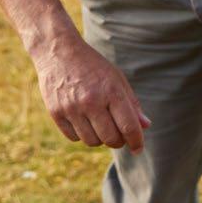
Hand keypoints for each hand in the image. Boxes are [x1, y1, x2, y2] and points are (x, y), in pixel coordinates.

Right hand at [34, 33, 150, 152]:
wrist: (59, 52)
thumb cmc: (93, 66)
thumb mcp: (117, 79)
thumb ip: (131, 104)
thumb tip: (145, 126)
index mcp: (111, 91)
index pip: (128, 126)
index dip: (136, 141)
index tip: (138, 149)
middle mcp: (91, 101)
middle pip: (110, 138)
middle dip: (118, 142)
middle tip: (119, 137)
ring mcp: (72, 108)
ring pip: (92, 141)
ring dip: (100, 139)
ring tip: (101, 126)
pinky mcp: (56, 113)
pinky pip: (74, 138)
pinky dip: (82, 135)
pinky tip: (84, 122)